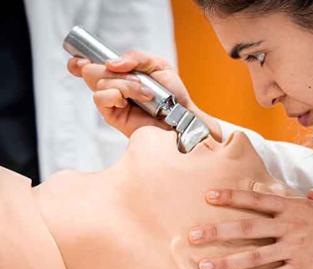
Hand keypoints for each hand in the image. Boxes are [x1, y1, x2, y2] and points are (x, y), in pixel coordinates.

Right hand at [67, 51, 219, 137]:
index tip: (80, 59)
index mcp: (118, 74)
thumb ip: (136, 57)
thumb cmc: (172, 92)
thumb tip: (111, 63)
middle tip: (136, 79)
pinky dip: (118, 95)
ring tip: (146, 94)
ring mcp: (111, 102)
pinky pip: (101, 98)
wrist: (182, 114)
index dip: (79, 61)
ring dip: (125, 85)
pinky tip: (136, 102)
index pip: (88, 65)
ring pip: (99, 83)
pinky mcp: (112, 116)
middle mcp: (111, 87)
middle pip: (90, 71)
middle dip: (112, 71)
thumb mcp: (158, 65)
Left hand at [188, 188, 312, 268]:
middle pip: (246, 227)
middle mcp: (289, 226)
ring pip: (253, 255)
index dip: (232, 196)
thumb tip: (305, 194)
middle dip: (217, 231)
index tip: (209, 195)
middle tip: (192, 235)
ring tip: (203, 266)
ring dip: (226, 261)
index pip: (257, 199)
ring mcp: (293, 248)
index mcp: (294, 207)